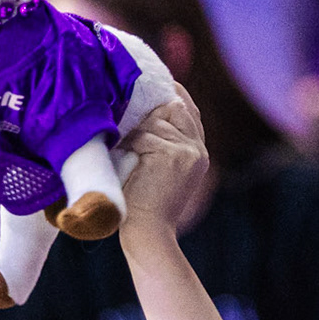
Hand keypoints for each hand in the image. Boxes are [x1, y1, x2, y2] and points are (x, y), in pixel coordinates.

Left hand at [118, 85, 210, 238]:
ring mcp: (188, 151)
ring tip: (120, 142)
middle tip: (125, 111)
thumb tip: (142, 114)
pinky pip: (146, 135)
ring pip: (157, 120)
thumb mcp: (160, 171)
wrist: (148, 233)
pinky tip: (120, 152)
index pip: (189, 111)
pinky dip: (130, 142)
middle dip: (150, 108)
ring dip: (135, 129)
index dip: (171, 94)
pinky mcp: (173, 155)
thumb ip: (161, 144)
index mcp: (198, 153)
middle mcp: (198, 150)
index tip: (150, 86)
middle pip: (175, 108)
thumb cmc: (144, 206)